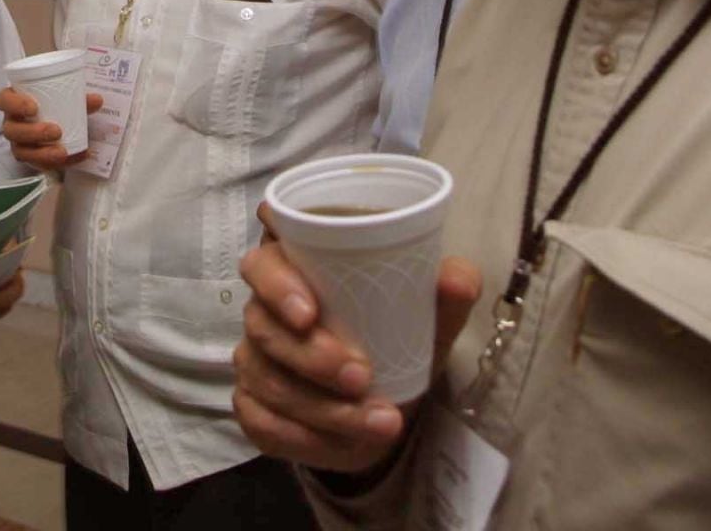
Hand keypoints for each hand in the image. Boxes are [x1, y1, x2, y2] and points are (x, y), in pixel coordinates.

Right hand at [0, 87, 102, 169]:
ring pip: (20, 151)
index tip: (34, 108)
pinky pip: (36, 165)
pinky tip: (72, 159)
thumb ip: (78, 98)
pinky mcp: (28, 157)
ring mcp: (17, 142)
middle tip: (56, 131)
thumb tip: (97, 100)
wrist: (54, 120)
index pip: (4, 100)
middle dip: (33, 133)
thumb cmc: (51, 104)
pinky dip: (55, 164)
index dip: (15, 105)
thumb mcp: (63, 97)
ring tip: (62, 152)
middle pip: (12, 130)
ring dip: (41, 153)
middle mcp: (12, 122)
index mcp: (13, 101)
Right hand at [232, 204, 481, 476]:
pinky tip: (346, 444)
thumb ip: (444, 295)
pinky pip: (264, 425)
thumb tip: (458, 281)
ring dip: (324, 408)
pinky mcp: (252, 410)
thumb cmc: (396, 344)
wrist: (387, 407)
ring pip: (269, 383)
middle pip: (265, 328)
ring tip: (382, 421)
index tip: (310, 313)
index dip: (276, 286)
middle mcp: (263, 316)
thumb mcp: (427, 321)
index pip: (261, 265)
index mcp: (294, 275)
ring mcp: (253, 364)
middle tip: (362, 376)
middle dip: (312, 357)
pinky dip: (307, 438)